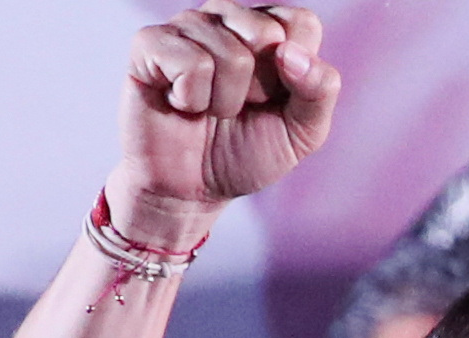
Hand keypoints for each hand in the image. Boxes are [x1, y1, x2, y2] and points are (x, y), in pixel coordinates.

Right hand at [114, 6, 338, 241]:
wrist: (195, 187)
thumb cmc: (248, 151)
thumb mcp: (304, 132)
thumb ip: (319, 91)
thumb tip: (291, 53)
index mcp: (269, 30)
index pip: (301, 23)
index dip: (298, 72)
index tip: (277, 97)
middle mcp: (227, 18)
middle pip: (266, 33)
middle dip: (261, 87)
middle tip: (241, 106)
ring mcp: (186, 25)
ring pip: (231, 54)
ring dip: (226, 101)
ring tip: (210, 109)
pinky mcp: (149, 43)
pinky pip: (190, 63)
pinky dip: (193, 99)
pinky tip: (182, 103)